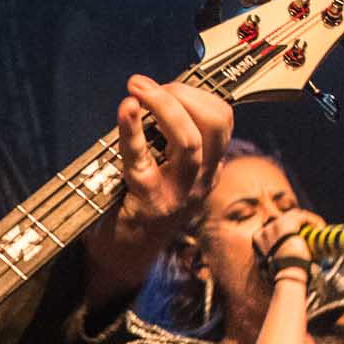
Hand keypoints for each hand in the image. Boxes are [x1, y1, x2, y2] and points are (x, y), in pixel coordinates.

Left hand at [114, 75, 231, 241]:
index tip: (166, 85)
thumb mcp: (165, 172)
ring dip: (163, 106)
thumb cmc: (137, 206)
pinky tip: (125, 108)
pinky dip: (132, 131)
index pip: (221, 121)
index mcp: (208, 169)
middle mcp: (201, 182)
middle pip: (213, 125)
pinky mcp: (149, 202)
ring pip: (189, 142)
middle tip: (146, 85)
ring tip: (136, 88)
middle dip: (182, 94)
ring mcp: (179, 194)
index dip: (195, 94)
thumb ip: (167, 142)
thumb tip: (153, 96)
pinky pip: (143, 160)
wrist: (122, 258)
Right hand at [255, 209, 311, 280]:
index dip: (285, 231)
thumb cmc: (281, 276)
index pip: (273, 229)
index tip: (296, 237)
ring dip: (306, 221)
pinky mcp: (288, 223)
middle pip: (282, 220)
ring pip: (293, 215)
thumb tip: (277, 265)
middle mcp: (264, 230)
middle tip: (308, 231)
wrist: (286, 274)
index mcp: (257, 239)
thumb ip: (273, 261)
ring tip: (317, 228)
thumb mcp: (270, 268)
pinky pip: (303, 216)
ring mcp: (275, 225)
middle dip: (295, 224)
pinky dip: (313, 220)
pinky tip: (320, 227)